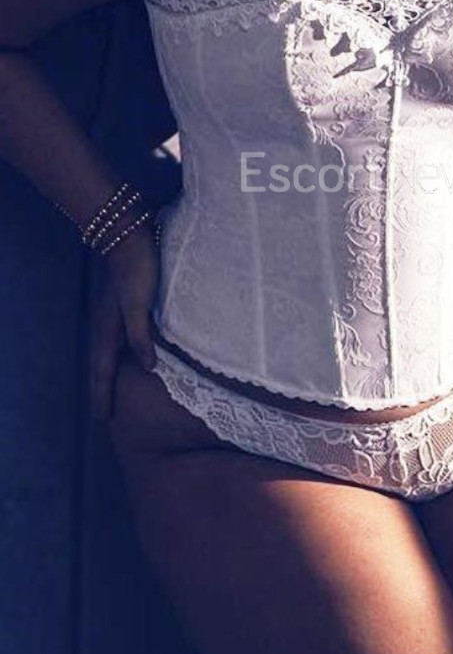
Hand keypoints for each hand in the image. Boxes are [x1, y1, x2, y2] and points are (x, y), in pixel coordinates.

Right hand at [87, 223, 159, 420]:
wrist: (127, 234)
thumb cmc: (136, 269)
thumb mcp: (139, 305)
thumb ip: (141, 336)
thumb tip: (148, 367)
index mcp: (108, 329)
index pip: (104, 371)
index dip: (104, 395)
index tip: (102, 420)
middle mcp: (107, 325)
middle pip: (103, 365)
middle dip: (103, 389)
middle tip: (104, 412)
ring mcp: (113, 313)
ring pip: (110, 352)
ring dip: (111, 372)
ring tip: (113, 388)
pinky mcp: (122, 303)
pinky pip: (119, 338)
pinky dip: (120, 353)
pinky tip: (130, 352)